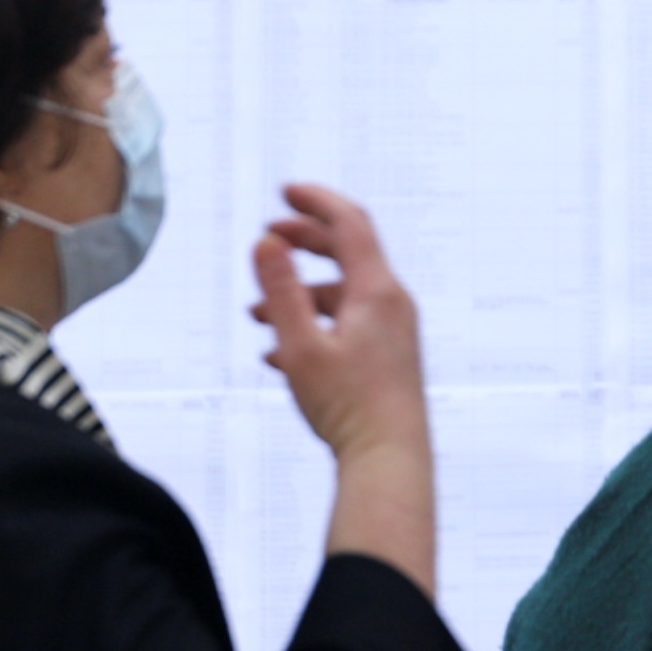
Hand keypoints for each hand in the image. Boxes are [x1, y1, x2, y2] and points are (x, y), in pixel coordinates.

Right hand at [250, 185, 424, 462]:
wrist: (390, 459)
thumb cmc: (349, 406)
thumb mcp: (300, 345)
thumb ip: (281, 291)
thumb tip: (267, 243)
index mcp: (376, 291)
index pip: (350, 224)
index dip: (316, 202)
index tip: (285, 192)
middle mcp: (392, 304)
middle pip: (347, 254)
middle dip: (303, 243)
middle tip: (267, 240)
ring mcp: (394, 332)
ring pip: (342, 296)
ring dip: (299, 297)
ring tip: (257, 315)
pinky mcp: (389, 357)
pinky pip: (348, 326)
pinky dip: (314, 326)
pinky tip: (281, 354)